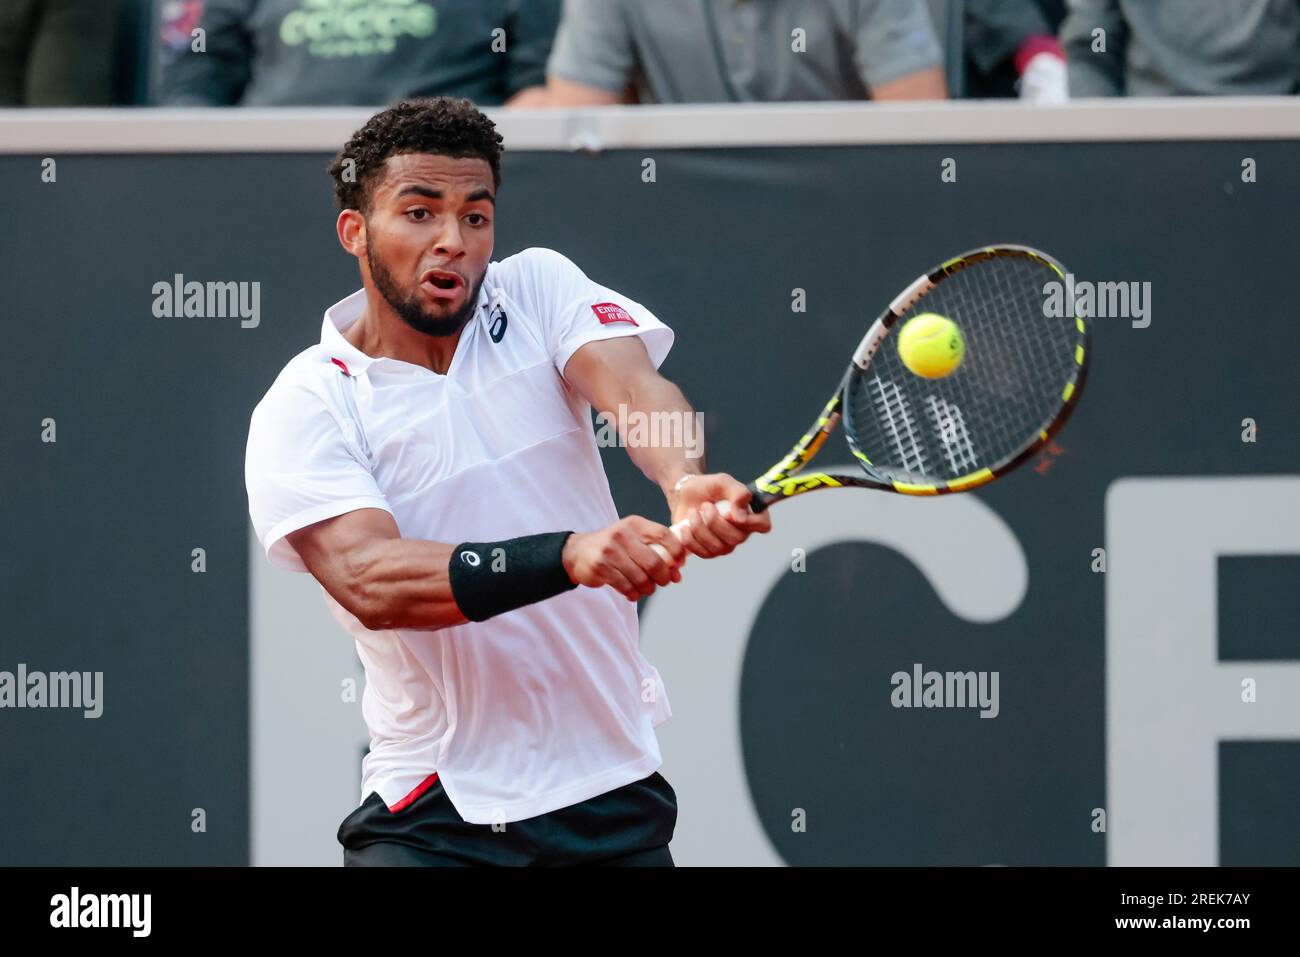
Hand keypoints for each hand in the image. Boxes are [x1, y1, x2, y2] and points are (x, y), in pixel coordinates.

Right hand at [561, 516, 685, 601]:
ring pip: (641, 578)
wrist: (578, 552)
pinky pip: (626, 587)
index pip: (664, 535)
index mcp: (635, 524)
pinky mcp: (601, 567)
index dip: (677, 552)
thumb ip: (656, 552)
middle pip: (655, 562)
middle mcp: (623, 534)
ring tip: (645, 589)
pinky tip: (632, 593)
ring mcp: (610, 551)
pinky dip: (634, 594)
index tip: (678, 565)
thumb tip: (677, 574)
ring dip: (648, 589)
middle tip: (663, 582)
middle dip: (663, 577)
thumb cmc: (614, 547)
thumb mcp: (634, 539)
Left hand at [668, 473, 772, 558]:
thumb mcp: (723, 482)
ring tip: (693, 512)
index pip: (763, 525)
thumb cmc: (708, 487)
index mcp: (750, 514)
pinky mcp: (709, 552)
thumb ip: (738, 493)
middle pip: (736, 538)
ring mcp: (726, 545)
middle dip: (715, 522)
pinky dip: (691, 539)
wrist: (685, 495)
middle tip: (705, 506)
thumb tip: (741, 517)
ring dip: (700, 528)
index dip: (750, 522)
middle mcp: (742, 532)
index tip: (729, 512)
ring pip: (718, 547)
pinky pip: (703, 553)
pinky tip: (686, 526)